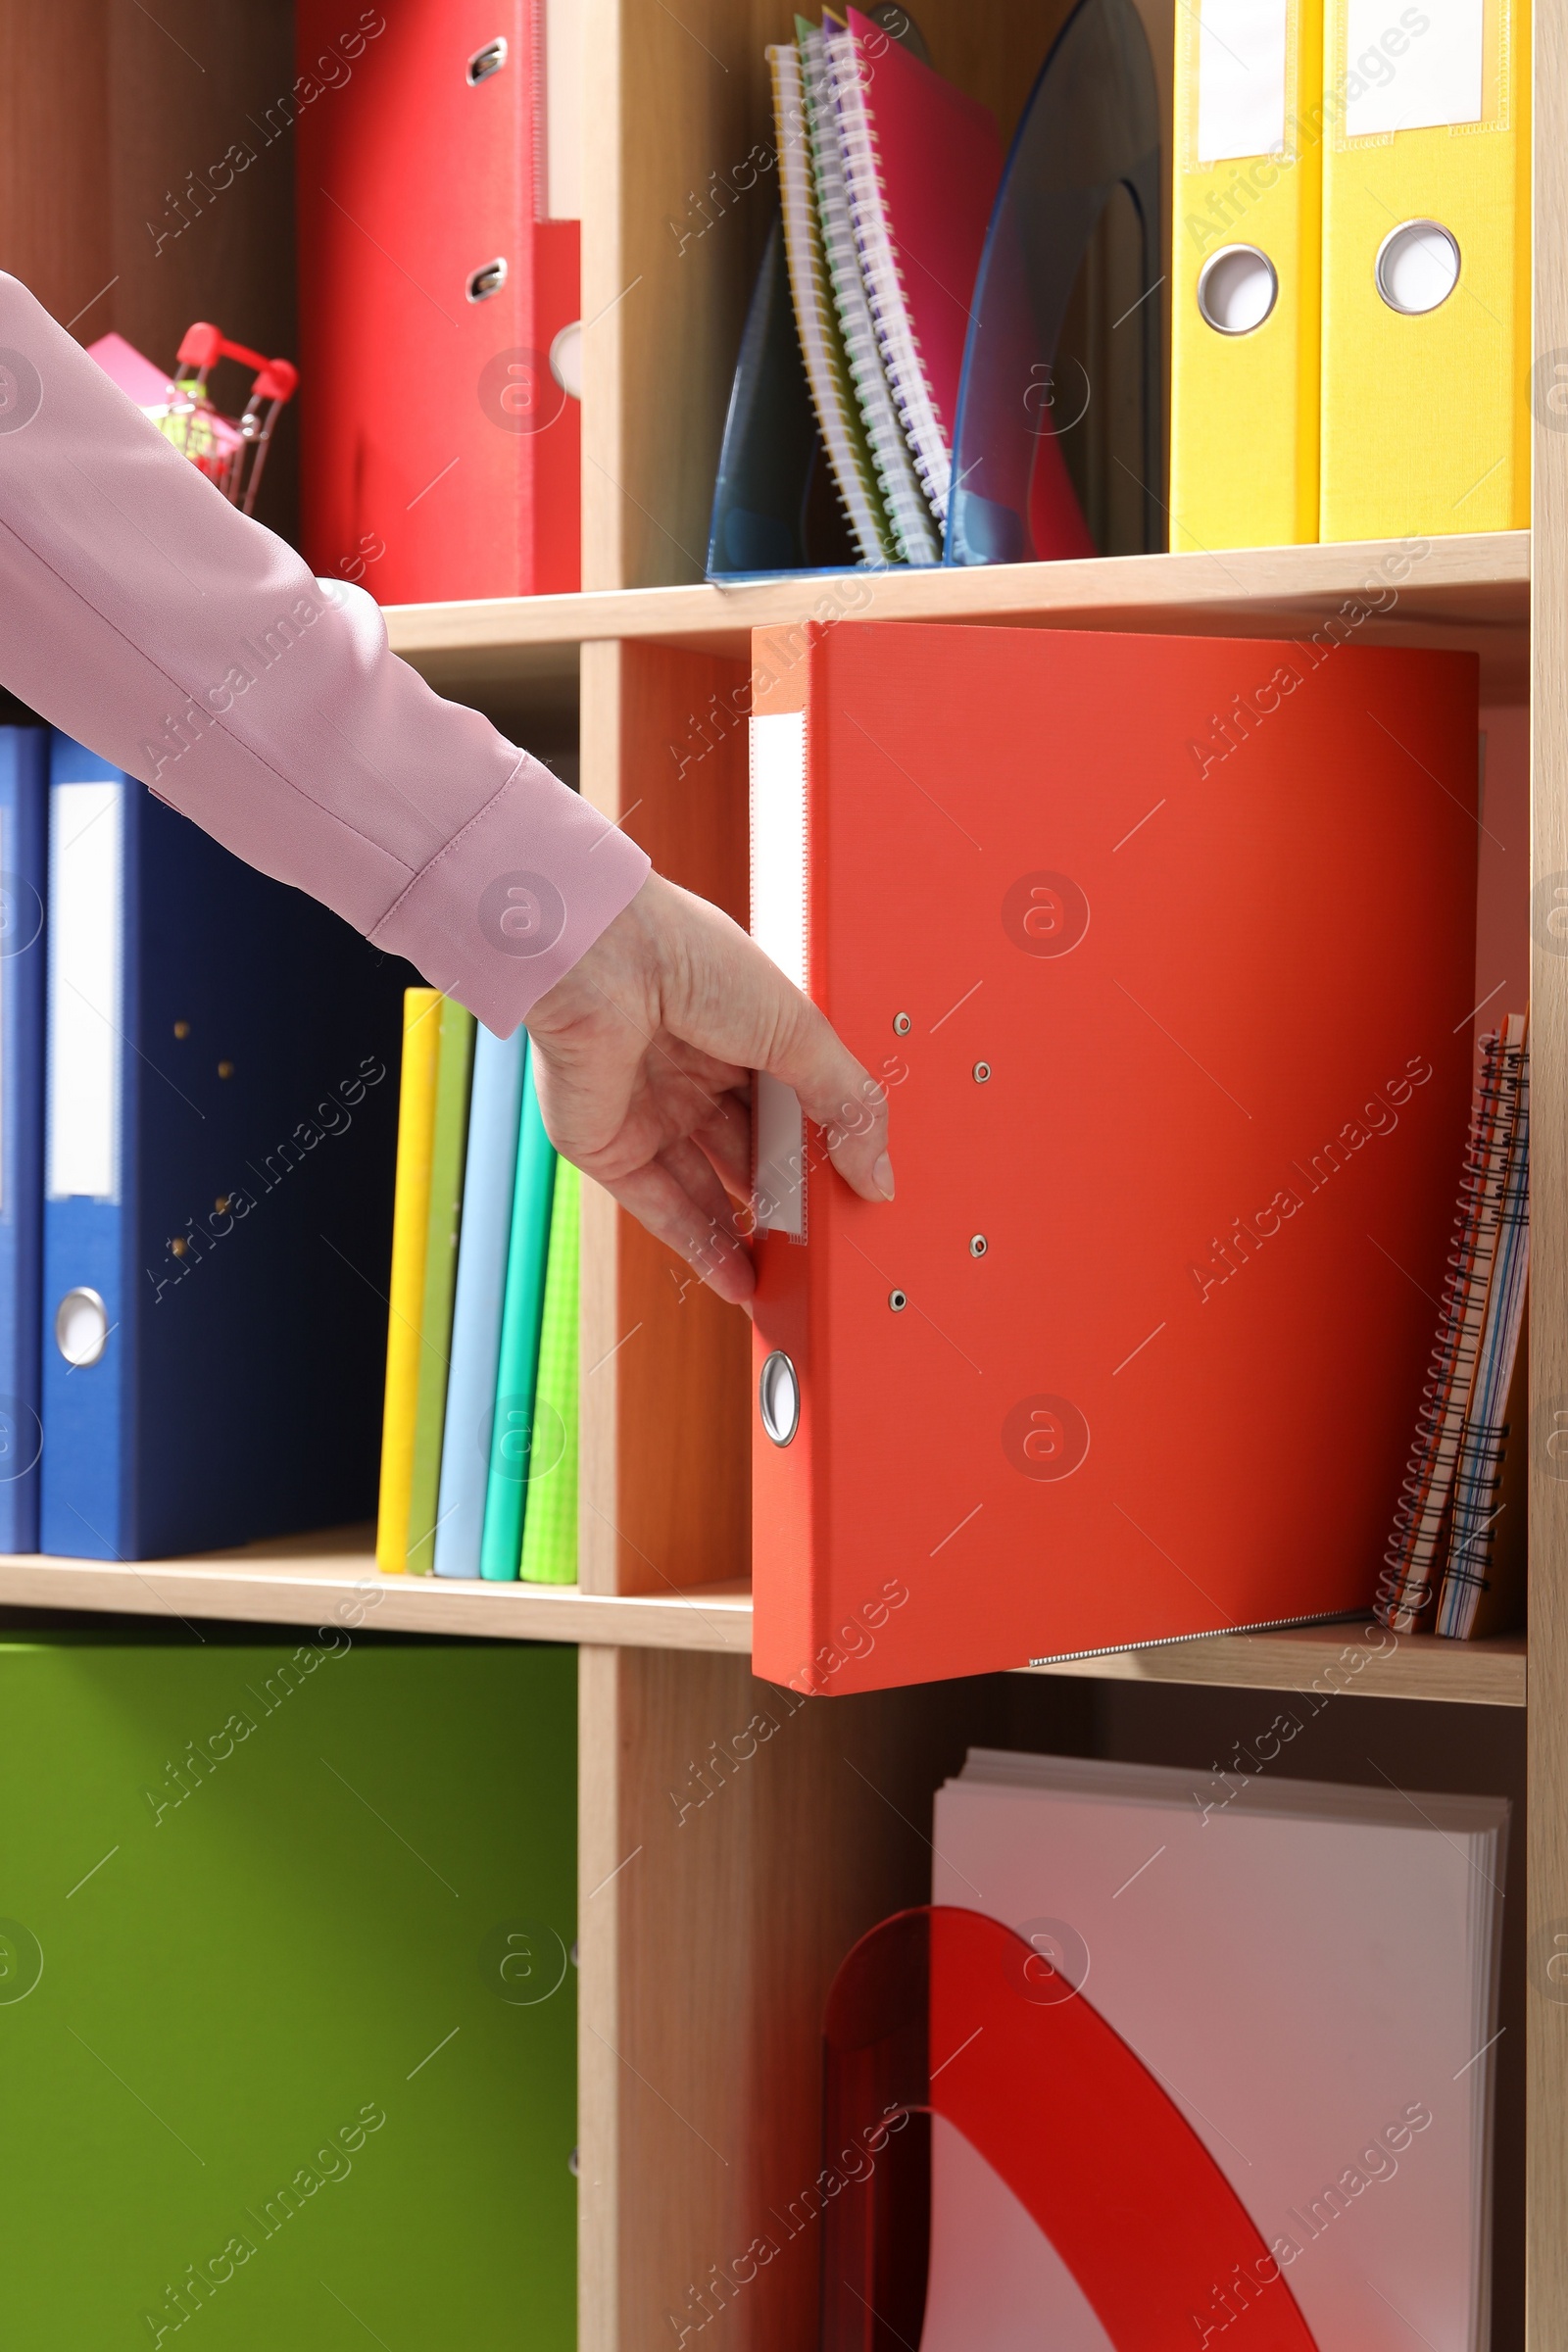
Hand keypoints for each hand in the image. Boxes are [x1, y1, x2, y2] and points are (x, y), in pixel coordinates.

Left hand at [525, 871, 893, 1302]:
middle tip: (830, 1234)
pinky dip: (703, 1247)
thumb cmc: (686, 959)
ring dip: (751, 1230)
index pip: (795, 1099)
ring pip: (711, 1186)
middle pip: (754, 1147)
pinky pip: (662, 1208)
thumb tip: (880, 1172)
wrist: (598, 961)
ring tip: (794, 1272)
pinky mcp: (611, 1147)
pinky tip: (740, 1280)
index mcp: (740, 1027)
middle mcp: (694, 1069)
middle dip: (792, 1191)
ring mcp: (651, 1110)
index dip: (826, 1141)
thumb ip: (846, 1104)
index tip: (858, 1184)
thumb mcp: (798, 1030)